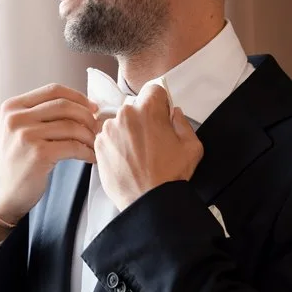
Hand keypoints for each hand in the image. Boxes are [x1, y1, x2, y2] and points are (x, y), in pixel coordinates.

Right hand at [0, 84, 98, 222]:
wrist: (6, 193)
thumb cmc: (19, 162)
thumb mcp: (22, 130)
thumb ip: (43, 114)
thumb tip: (85, 106)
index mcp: (12, 107)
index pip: (53, 90)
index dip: (78, 97)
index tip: (92, 108)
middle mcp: (16, 118)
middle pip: (64, 105)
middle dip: (87, 116)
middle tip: (97, 128)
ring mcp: (26, 136)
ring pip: (71, 126)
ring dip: (89, 136)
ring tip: (94, 144)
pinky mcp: (38, 154)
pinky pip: (73, 146)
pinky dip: (87, 151)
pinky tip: (91, 157)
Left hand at [94, 84, 203, 210]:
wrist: (148, 201)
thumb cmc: (170, 176)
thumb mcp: (192, 147)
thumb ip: (183, 123)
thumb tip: (174, 114)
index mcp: (149, 110)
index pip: (153, 89)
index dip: (160, 103)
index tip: (161, 115)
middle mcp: (125, 115)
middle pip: (135, 107)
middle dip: (143, 119)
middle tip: (152, 141)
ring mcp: (109, 130)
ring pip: (120, 122)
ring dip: (128, 132)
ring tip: (138, 154)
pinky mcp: (99, 145)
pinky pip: (108, 137)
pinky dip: (116, 145)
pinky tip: (127, 160)